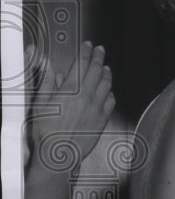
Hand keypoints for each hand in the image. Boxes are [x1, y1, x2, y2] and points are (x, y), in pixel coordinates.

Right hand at [25, 41, 114, 170]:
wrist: (59, 153)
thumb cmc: (45, 129)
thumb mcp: (39, 103)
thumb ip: (47, 82)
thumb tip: (49, 65)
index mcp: (70, 90)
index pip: (81, 65)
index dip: (86, 53)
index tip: (89, 45)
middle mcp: (87, 96)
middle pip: (97, 71)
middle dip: (99, 58)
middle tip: (100, 50)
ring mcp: (97, 107)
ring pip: (106, 85)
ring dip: (106, 73)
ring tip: (106, 67)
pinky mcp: (103, 119)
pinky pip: (111, 101)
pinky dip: (110, 92)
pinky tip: (108, 90)